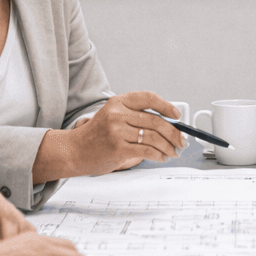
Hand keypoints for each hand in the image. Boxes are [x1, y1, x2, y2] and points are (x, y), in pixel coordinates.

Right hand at [35, 92, 185, 178]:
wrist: (75, 151)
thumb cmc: (97, 135)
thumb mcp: (113, 117)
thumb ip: (136, 117)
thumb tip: (168, 124)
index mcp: (118, 102)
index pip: (148, 98)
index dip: (166, 106)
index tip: (177, 116)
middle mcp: (117, 114)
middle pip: (155, 121)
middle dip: (173, 133)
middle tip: (180, 141)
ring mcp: (117, 131)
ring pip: (153, 137)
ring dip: (168, 146)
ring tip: (172, 152)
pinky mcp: (118, 148)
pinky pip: (146, 151)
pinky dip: (158, 155)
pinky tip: (161, 157)